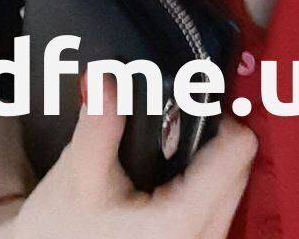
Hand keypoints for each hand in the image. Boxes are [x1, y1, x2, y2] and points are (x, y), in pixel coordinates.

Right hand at [0, 74, 256, 238]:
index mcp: (183, 221)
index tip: (189, 103)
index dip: (218, 116)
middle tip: (173, 123)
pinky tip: (166, 180)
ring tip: (167, 151)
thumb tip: (106, 76)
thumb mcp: (77, 177)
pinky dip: (202, 188)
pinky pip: (219, 208)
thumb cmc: (58, 234)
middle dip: (213, 139)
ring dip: (208, 164)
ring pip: (233, 188)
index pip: (238, 150)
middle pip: (240, 167)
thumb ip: (99, 122)